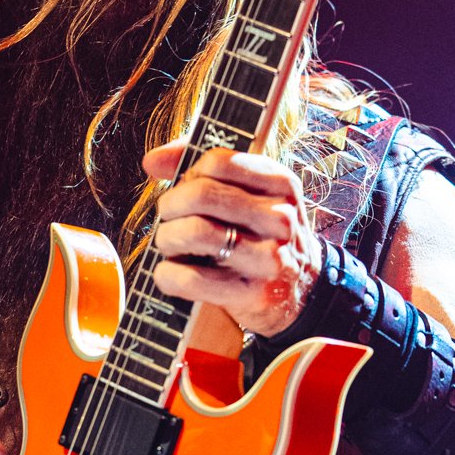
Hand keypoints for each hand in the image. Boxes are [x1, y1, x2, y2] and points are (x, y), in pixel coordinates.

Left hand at [144, 140, 322, 337]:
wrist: (301, 289)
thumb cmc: (262, 234)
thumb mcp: (251, 193)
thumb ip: (202, 167)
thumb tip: (153, 160)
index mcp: (281, 184)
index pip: (218, 161)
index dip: (189, 172)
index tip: (186, 187)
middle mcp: (280, 218)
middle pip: (202, 194)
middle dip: (171, 205)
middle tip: (169, 216)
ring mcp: (270, 258)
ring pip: (195, 232)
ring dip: (167, 238)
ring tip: (171, 243)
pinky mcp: (254, 294)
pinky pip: (191, 279)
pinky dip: (168, 275)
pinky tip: (171, 273)